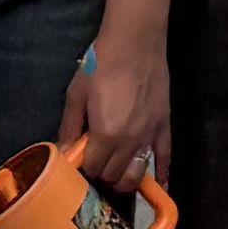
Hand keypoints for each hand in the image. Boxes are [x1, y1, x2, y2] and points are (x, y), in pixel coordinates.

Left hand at [63, 17, 170, 196]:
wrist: (135, 42)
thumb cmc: (101, 64)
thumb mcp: (76, 94)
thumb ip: (69, 127)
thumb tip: (62, 152)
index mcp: (105, 134)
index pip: (92, 168)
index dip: (83, 166)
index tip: (80, 158)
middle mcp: (129, 141)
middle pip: (114, 175)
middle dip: (102, 173)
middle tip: (96, 160)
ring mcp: (149, 136)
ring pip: (137, 174)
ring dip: (125, 178)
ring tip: (117, 171)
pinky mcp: (164, 127)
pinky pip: (165, 157)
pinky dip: (162, 174)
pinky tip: (160, 186)